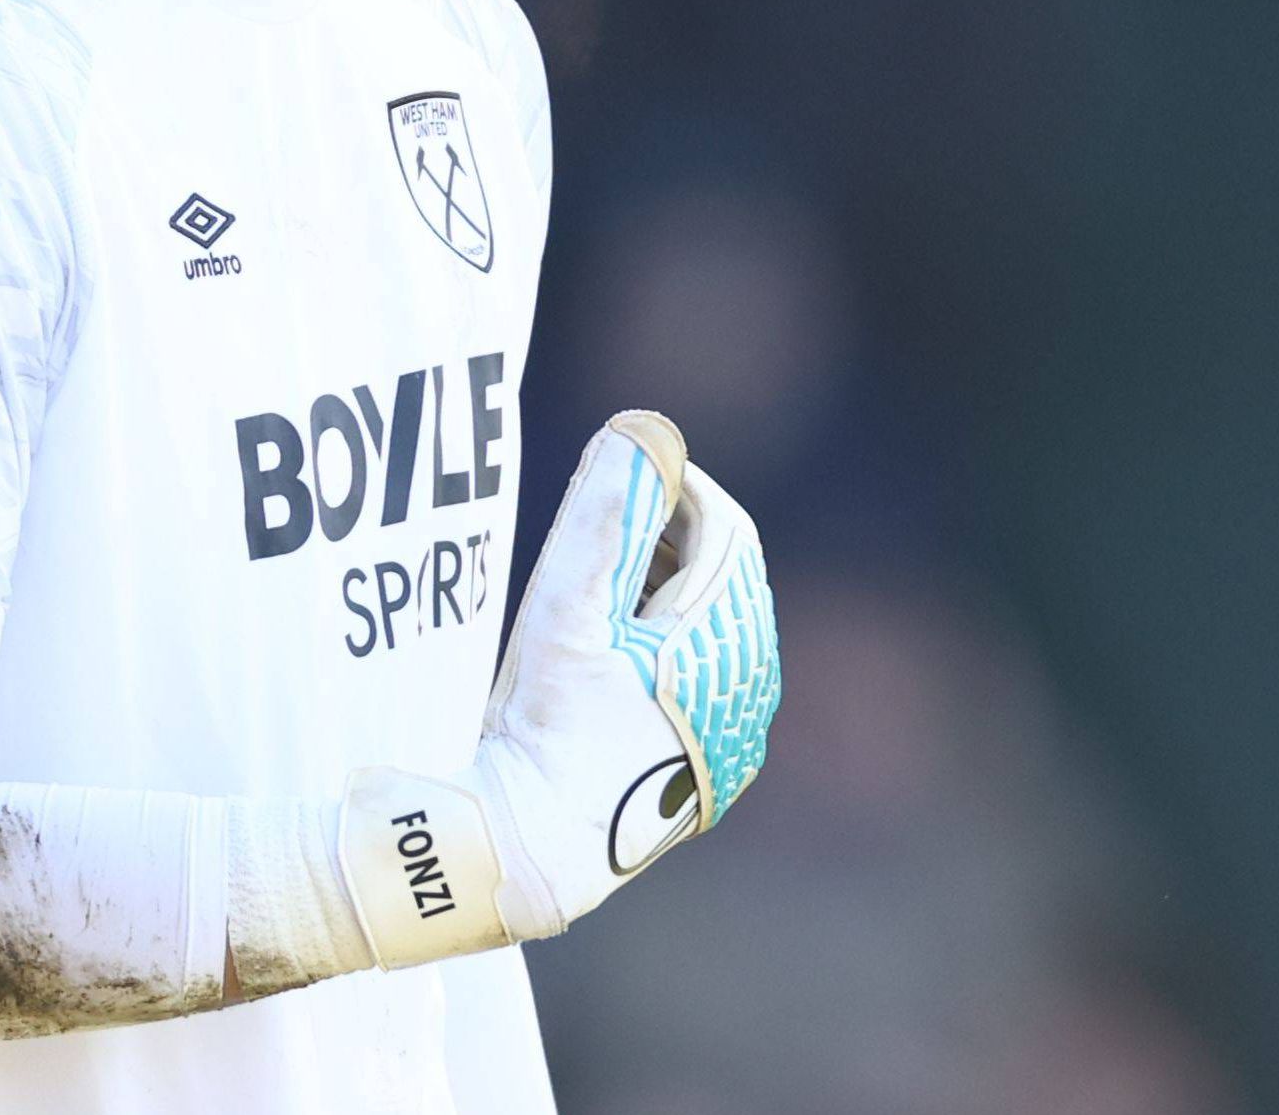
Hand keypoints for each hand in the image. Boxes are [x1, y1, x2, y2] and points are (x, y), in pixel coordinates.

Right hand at [334, 411, 779, 964]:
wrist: (531, 847)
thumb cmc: (543, 724)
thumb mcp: (564, 609)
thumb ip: (603, 517)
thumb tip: (641, 430)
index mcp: (725, 648)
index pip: (726, 532)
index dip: (680, 488)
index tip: (630, 467)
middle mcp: (747, 694)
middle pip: (726, 581)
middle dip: (675, 536)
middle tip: (615, 512)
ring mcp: (732, 738)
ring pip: (719, 631)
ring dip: (672, 591)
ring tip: (610, 575)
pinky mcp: (708, 770)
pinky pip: (709, 680)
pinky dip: (672, 646)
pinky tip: (619, 646)